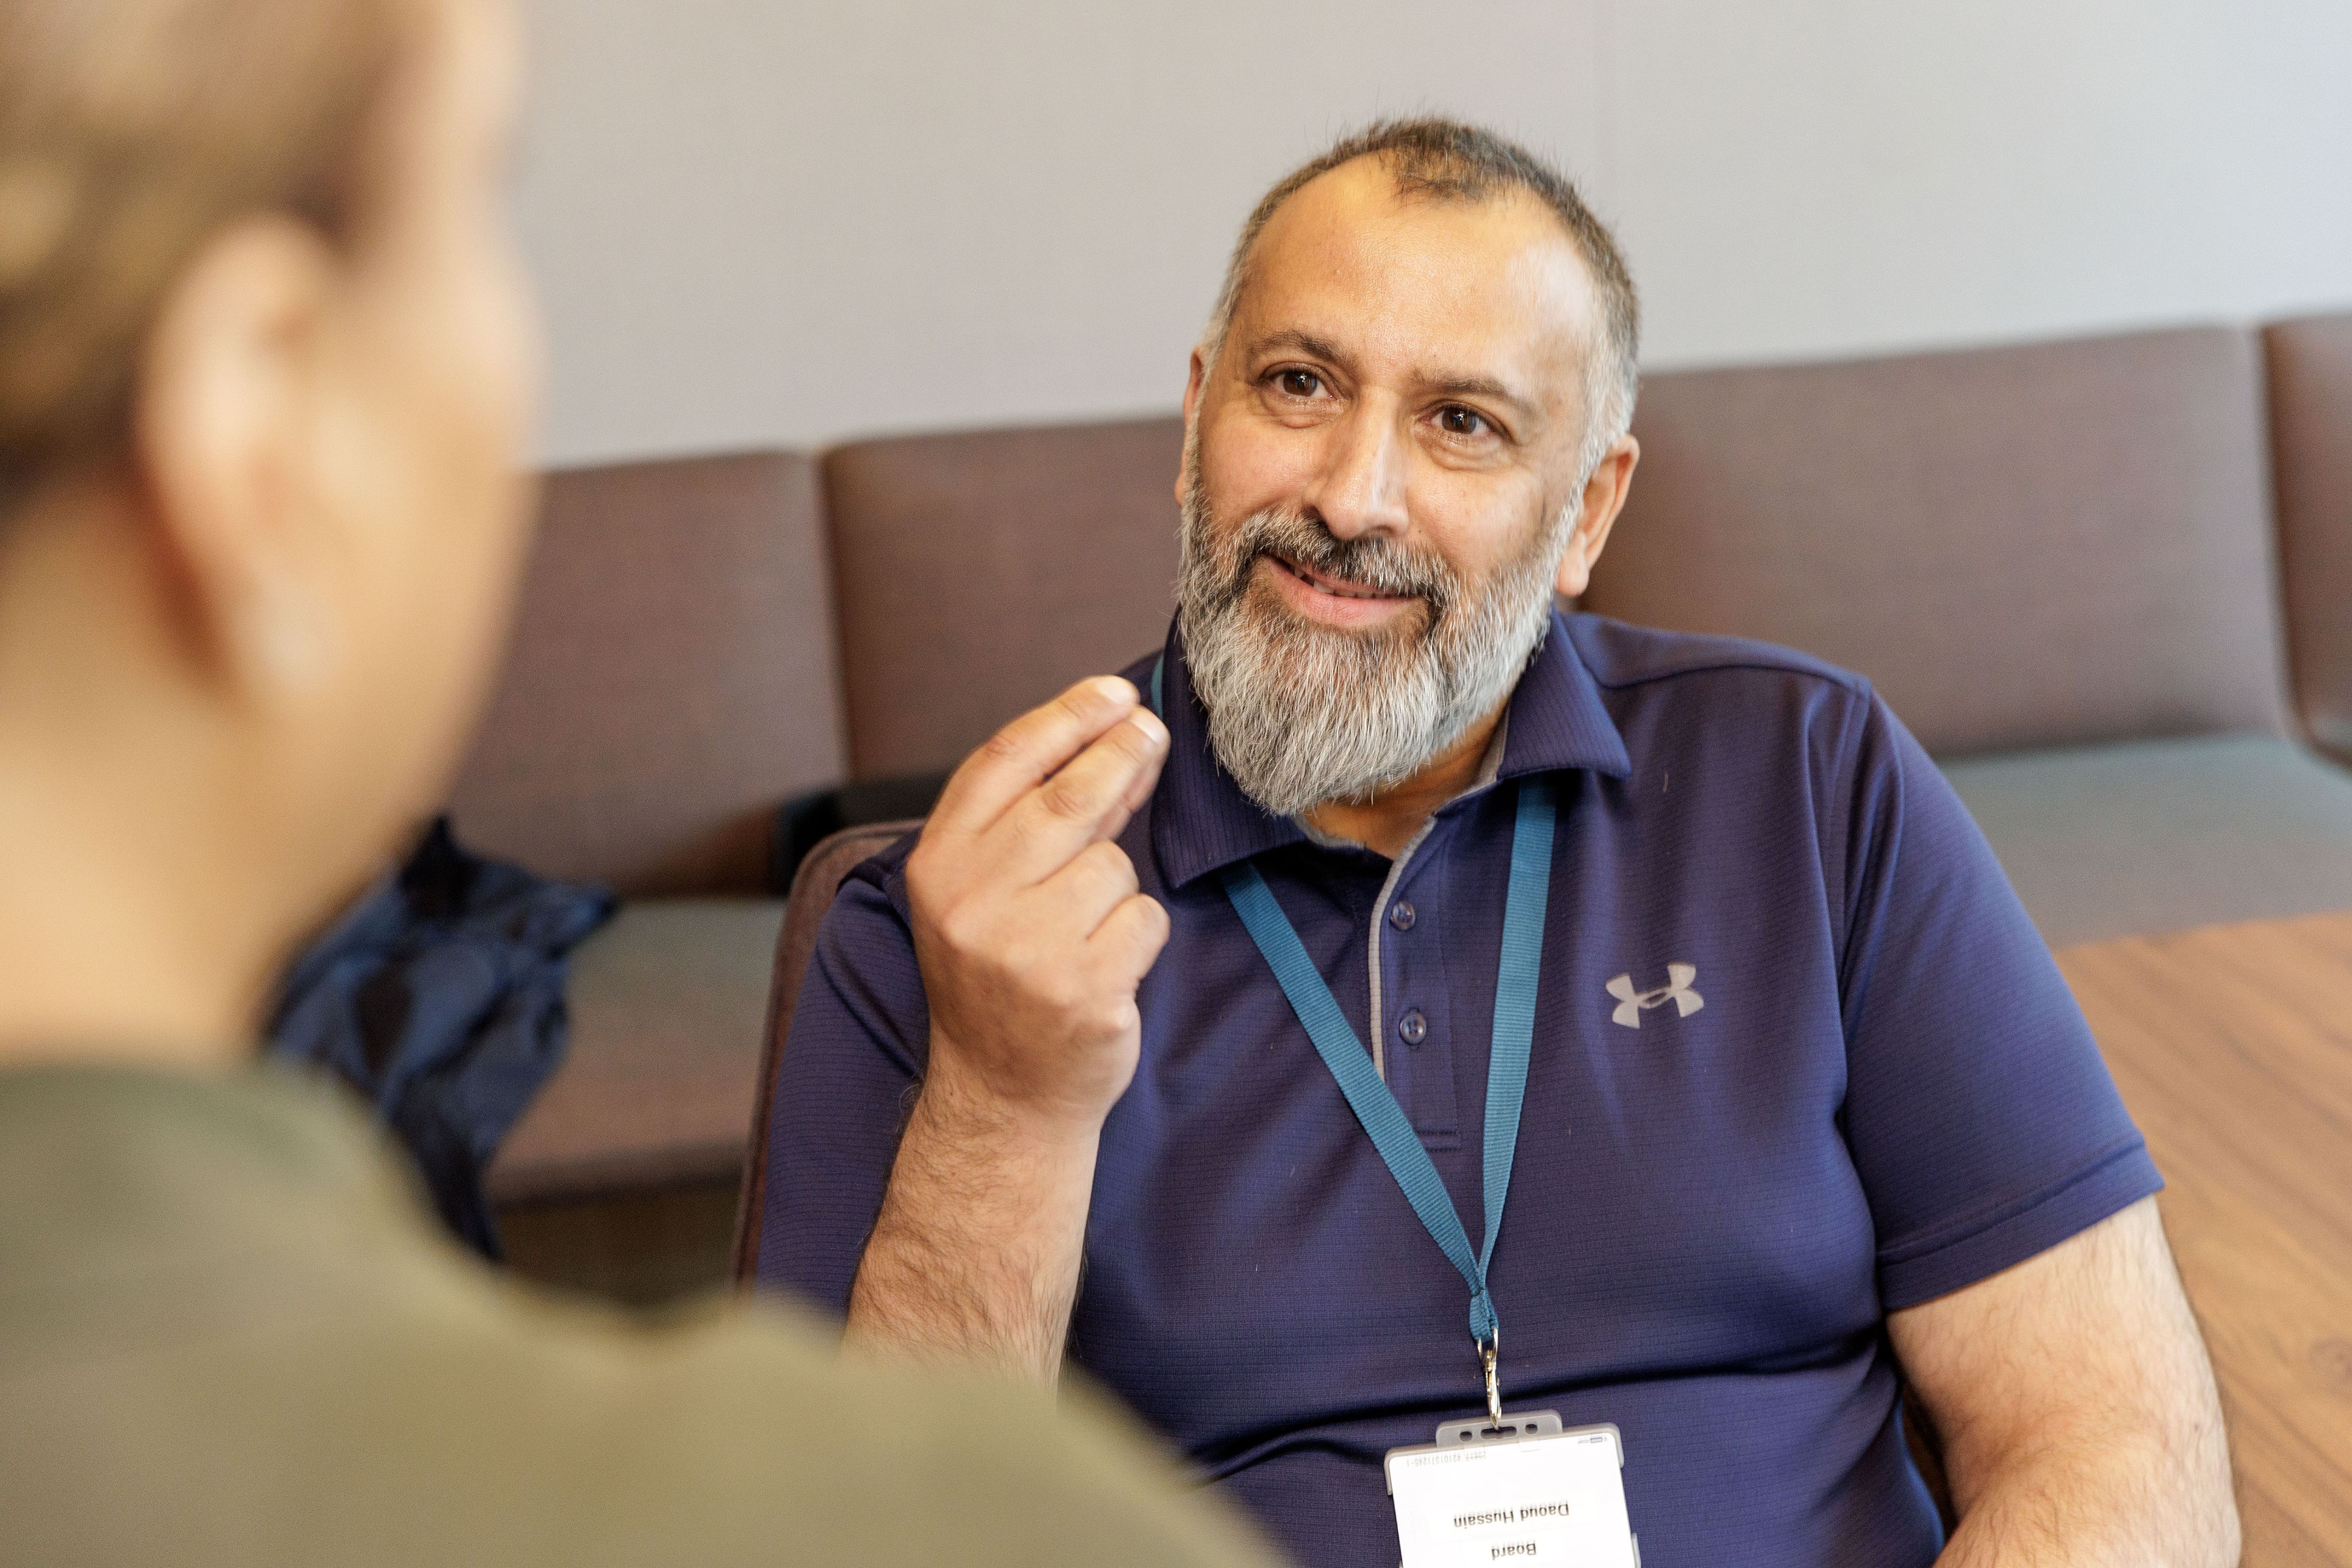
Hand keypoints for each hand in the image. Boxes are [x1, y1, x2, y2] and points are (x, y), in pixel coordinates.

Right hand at [905, 676, 1171, 1136]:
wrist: (1002, 1096)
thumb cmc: (999, 976)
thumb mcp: (983, 892)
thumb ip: (1031, 819)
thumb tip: (1113, 736)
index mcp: (937, 866)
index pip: (1004, 762)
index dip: (1066, 716)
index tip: (1114, 691)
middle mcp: (971, 903)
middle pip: (1069, 797)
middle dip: (1121, 755)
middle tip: (1152, 731)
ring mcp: (1026, 949)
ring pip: (1113, 865)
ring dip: (1116, 887)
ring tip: (1084, 930)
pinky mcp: (1083, 990)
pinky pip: (1143, 920)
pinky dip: (1137, 935)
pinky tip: (1104, 966)